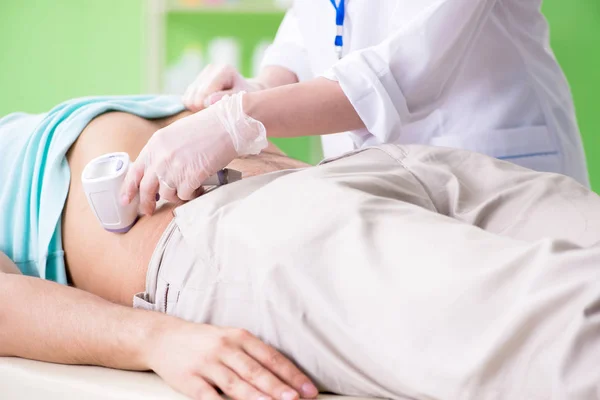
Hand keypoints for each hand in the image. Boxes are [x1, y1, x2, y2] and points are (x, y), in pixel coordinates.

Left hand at [122, 92, 267, 214]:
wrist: (227, 125)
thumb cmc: (207, 127)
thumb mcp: (176, 134)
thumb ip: (164, 152)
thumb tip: (159, 173)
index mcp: (155, 144)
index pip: (135, 171)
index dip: (129, 188)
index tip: (126, 199)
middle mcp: (160, 157)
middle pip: (146, 188)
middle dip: (147, 203)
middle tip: (149, 211)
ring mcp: (174, 168)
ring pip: (167, 194)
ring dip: (177, 196)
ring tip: (189, 189)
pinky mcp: (190, 177)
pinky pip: (185, 195)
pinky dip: (192, 195)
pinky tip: (200, 188)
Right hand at [146, 322, 318, 399]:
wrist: (163, 337)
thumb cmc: (204, 341)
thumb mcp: (231, 338)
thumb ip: (253, 354)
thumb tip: (283, 376)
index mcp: (240, 336)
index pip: (271, 357)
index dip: (291, 374)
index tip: (308, 389)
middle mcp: (225, 347)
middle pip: (256, 370)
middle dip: (278, 387)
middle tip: (296, 399)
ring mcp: (207, 363)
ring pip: (235, 383)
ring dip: (256, 396)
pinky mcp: (190, 379)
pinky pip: (209, 396)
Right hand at [183, 64, 266, 111]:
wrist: (248, 92)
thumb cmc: (248, 97)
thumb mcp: (243, 99)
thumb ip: (225, 99)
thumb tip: (206, 102)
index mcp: (224, 70)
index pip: (204, 92)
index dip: (207, 107)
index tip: (218, 113)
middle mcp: (211, 69)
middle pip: (194, 96)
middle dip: (203, 109)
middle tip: (217, 113)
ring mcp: (202, 74)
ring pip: (188, 98)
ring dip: (198, 109)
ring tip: (213, 110)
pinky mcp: (196, 82)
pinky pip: (186, 99)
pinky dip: (194, 107)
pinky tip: (208, 108)